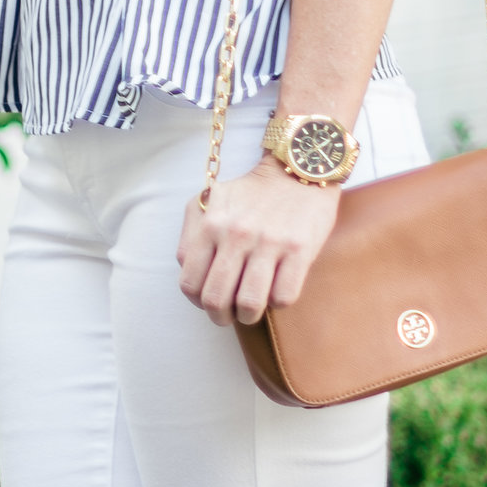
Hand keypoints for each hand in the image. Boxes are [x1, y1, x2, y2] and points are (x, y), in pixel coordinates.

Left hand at [177, 159, 338, 327]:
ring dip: (249, 316)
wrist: (298, 170)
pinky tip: (277, 288)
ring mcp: (269, 243)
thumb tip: (187, 269)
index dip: (197, 301)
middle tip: (229, 315)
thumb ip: (190, 234)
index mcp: (210, 225)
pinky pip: (284, 297)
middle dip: (220, 317)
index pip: (190, 283)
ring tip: (252, 311)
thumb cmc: (251, 192)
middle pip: (216, 299)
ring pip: (249, 303)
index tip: (209, 300)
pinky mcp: (299, 250)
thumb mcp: (210, 201)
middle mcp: (236, 234)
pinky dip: (278, 302)